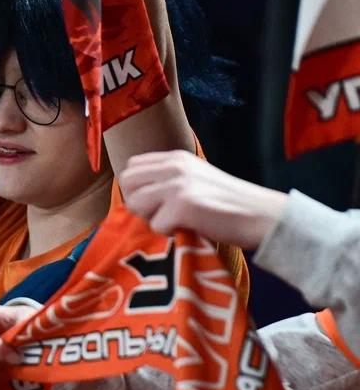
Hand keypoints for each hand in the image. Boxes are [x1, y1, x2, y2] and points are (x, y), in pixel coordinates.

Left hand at [120, 151, 288, 249]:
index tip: (154, 202)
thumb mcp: (195, 179)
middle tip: (161, 215)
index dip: (136, 188)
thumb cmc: (228, 204)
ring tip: (177, 221)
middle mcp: (174, 166)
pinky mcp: (183, 205)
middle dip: (137, 203)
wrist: (263, 216)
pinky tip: (191, 228)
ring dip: (152, 219)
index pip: (131, 166)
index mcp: (176, 157)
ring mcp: (178, 184)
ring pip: (136, 204)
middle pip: (127, 183)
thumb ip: (167, 179)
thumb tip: (134, 194)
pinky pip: (156, 225)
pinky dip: (170, 233)